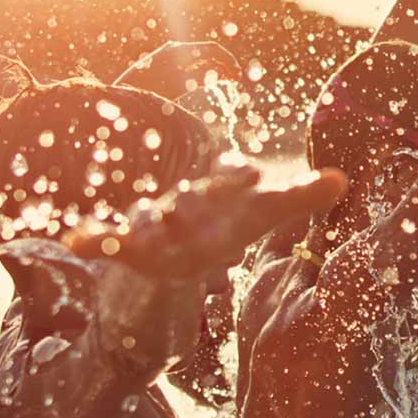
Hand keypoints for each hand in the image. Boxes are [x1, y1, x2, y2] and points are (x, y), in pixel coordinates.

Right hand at [66, 166, 347, 277]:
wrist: (178, 235)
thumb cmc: (227, 220)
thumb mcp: (262, 213)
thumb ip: (300, 195)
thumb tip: (343, 178)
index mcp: (220, 191)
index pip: (232, 177)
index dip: (239, 176)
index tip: (250, 176)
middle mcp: (186, 200)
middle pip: (189, 199)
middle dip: (191, 204)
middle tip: (193, 207)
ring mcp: (155, 219)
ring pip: (148, 218)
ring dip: (145, 224)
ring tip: (141, 232)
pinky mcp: (128, 240)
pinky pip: (107, 237)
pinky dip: (92, 238)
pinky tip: (74, 241)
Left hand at [113, 41, 242, 98]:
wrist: (127, 90)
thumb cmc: (153, 89)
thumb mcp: (182, 83)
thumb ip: (203, 76)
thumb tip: (223, 73)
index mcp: (181, 50)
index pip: (213, 50)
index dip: (229, 62)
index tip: (238, 76)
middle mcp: (178, 49)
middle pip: (209, 53)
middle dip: (225, 66)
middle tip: (236, 81)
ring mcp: (174, 55)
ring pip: (203, 59)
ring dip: (216, 69)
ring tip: (227, 82)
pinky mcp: (170, 64)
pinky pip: (194, 64)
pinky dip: (205, 72)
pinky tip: (212, 82)